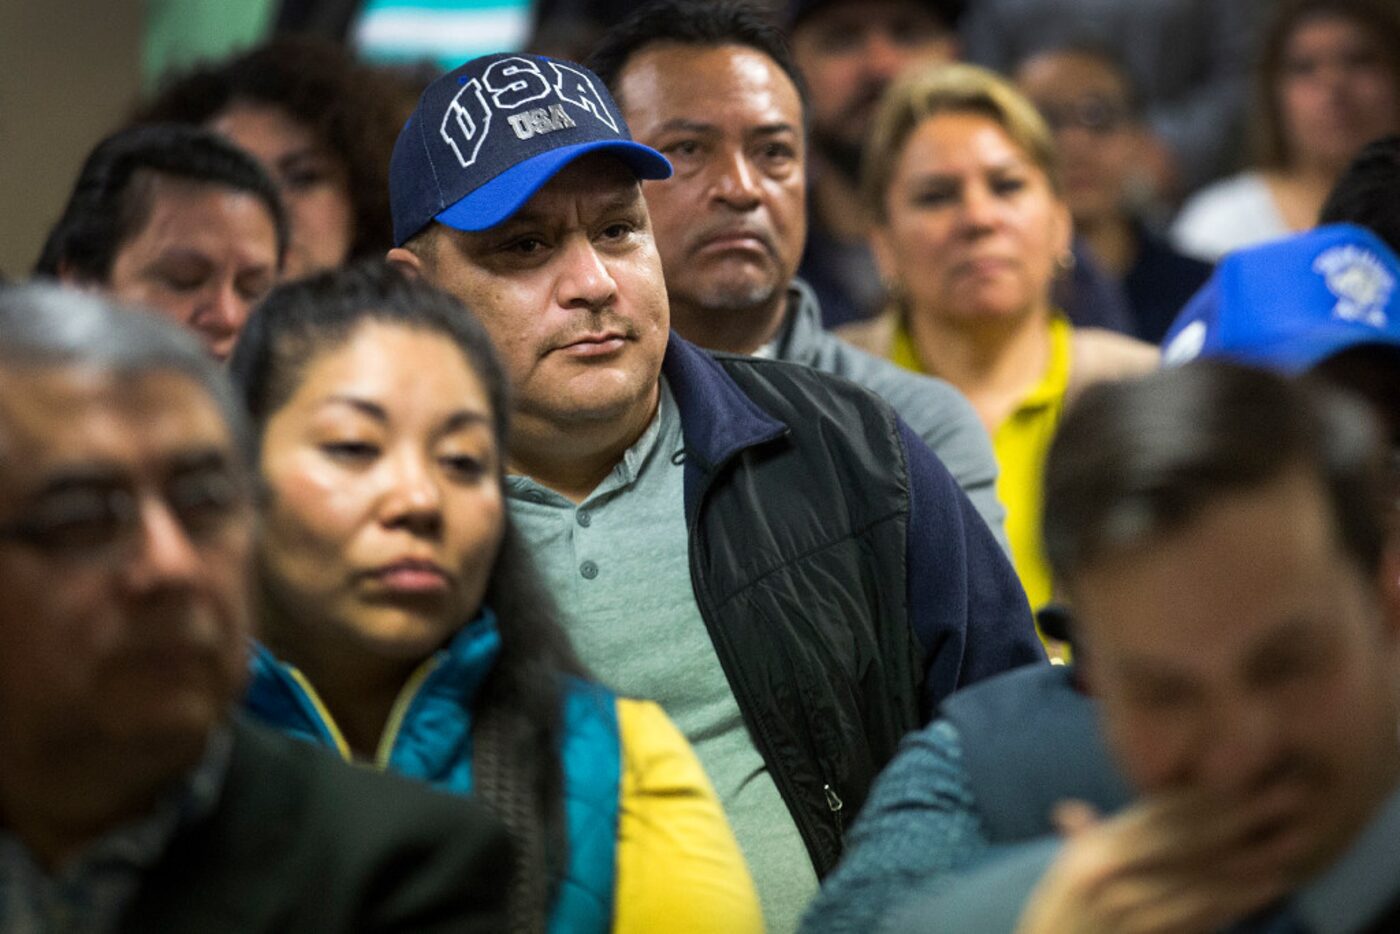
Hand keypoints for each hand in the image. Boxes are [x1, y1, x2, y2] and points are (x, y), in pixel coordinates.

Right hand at [1014, 780, 1307, 933]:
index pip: (1154, 815)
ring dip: (1248, 859)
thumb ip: (1082, 840)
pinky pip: (1198, 915)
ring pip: (1198, 877)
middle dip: (1236, 816)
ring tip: (1290, 840)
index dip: (1203, 795)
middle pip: (1182, 838)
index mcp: (1091, 851)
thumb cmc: (1061, 919)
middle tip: (1282, 796)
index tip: (1244, 778)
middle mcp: (1106, 874)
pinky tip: (1266, 886)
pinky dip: (1236, 898)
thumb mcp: (1066, 875)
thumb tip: (1074, 811)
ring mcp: (1126, 909)